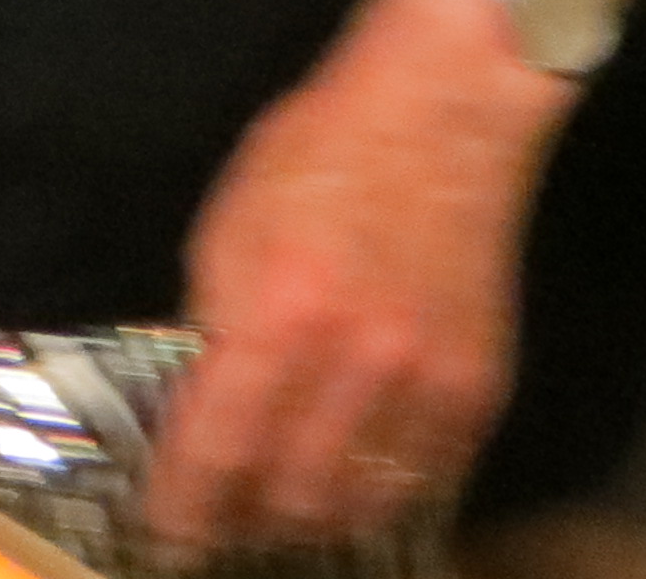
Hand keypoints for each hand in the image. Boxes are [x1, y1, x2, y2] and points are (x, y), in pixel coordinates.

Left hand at [151, 0, 572, 548]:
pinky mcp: (478, 387)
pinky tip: (353, 482)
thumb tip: (198, 407)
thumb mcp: (227, 225)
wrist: (441, 114)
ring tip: (282, 507)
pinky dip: (382, 495)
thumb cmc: (318, 151)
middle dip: (246, 520)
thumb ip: (214, 324)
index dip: (187, 505)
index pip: (219, 448)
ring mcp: (425, 380)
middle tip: (223, 519)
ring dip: (313, 516)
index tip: (167, 532)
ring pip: (361, 504)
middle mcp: (354, 359)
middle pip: (292, 496)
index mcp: (277, 312)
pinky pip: (425, 482)